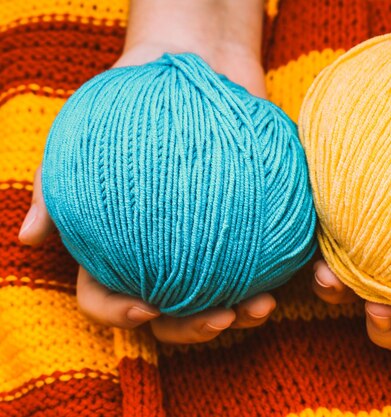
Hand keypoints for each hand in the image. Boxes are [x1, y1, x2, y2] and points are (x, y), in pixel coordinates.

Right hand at [18, 31, 275, 343]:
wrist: (189, 66)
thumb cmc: (127, 105)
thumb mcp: (83, 141)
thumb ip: (57, 191)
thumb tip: (30, 239)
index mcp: (119, 248)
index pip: (106, 298)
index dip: (120, 315)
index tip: (147, 309)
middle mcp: (164, 255)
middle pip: (172, 315)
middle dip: (195, 329)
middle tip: (222, 319)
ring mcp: (208, 244)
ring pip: (221, 298)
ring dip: (243, 316)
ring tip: (263, 307)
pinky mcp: (247, 226)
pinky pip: (261, 261)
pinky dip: (275, 278)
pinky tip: (291, 279)